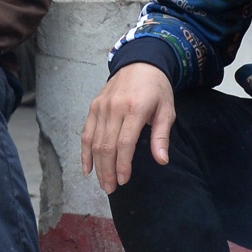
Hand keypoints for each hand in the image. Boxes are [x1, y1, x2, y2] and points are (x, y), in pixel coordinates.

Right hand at [80, 63, 176, 192]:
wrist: (139, 63)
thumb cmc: (156, 89)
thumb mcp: (167, 110)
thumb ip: (162, 136)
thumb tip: (162, 160)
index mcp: (135, 108)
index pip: (125, 143)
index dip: (122, 165)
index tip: (124, 180)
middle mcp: (115, 108)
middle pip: (106, 146)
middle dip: (108, 170)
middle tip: (111, 189)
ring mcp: (101, 107)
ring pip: (94, 142)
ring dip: (97, 166)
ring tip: (103, 183)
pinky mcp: (93, 107)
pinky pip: (86, 133)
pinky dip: (85, 153)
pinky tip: (87, 169)